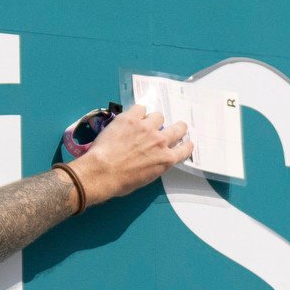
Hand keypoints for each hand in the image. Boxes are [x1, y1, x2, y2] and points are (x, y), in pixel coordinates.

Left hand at [74, 104, 193, 199]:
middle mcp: (161, 141)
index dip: (186, 144)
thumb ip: (155, 164)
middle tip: (173, 127)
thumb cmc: (122, 182)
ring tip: (143, 124)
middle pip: (179, 128)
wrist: (103, 171)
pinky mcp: (132, 118)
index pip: (184, 149)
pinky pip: (140, 108)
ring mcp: (147, 128)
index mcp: (166, 160)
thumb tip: (152, 157)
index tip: (185, 142)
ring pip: (159, 115)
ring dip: (153, 120)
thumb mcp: (146, 178)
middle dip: (178, 127)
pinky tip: (131, 118)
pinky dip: (137, 113)